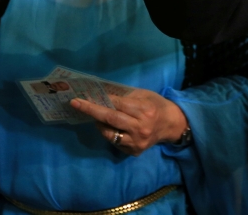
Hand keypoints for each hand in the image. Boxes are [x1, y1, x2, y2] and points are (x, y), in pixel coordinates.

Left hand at [71, 89, 189, 156]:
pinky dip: (108, 133)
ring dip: (98, 124)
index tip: (85, 96)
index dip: (101, 99)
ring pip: (110, 134)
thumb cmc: (157, 105)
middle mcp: (141, 128)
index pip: (118, 104)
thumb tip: (102, 95)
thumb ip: (125, 96)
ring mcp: (137, 142)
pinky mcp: (134, 151)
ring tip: (94, 116)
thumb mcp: (144, 95)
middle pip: (111, 119)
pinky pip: (115, 143)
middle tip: (75, 103)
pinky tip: (106, 126)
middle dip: (91, 110)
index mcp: (145, 110)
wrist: (172, 125)